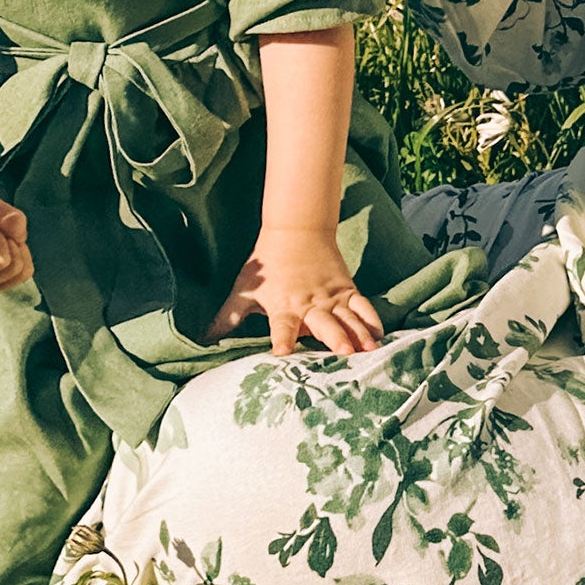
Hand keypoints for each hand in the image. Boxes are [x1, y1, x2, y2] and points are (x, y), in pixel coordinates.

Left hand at [204, 227, 383, 356]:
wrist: (296, 230)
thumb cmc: (266, 264)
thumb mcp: (244, 289)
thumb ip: (227, 317)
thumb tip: (204, 339)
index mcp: (283, 306)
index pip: (281, 326)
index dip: (282, 338)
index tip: (282, 352)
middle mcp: (309, 304)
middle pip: (323, 324)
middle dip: (334, 338)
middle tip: (345, 353)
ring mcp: (331, 297)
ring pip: (348, 318)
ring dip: (358, 334)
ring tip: (369, 350)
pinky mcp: (347, 289)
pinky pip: (363, 306)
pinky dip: (372, 320)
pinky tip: (381, 336)